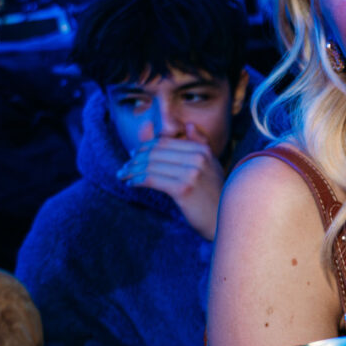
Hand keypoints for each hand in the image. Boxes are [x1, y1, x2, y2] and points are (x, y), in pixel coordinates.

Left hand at [118, 124, 224, 238]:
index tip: (132, 155)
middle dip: (135, 159)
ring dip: (132, 170)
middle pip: (156, 152)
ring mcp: (191, 173)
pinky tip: (132, 184)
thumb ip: (199, 143)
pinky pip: (152, 179)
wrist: (222, 221)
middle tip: (124, 167)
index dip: (145, 147)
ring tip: (123, 176)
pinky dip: (137, 180)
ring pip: (151, 165)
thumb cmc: (215, 195)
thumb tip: (188, 125)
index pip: (164, 142)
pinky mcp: (183, 189)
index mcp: (202, 150)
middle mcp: (198, 158)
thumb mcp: (212, 165)